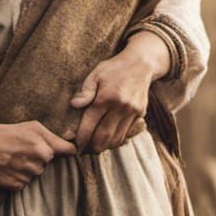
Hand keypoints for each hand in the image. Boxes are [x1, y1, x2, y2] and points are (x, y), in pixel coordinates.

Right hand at [0, 120, 76, 190]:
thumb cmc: (9, 132)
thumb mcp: (33, 127)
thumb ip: (54, 138)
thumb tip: (74, 149)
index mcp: (44, 149)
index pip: (67, 152)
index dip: (64, 149)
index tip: (64, 149)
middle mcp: (37, 165)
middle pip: (48, 163)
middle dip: (39, 157)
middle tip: (23, 149)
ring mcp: (26, 176)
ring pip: (36, 174)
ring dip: (29, 167)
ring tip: (15, 157)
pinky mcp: (15, 186)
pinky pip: (24, 182)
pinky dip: (18, 176)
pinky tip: (9, 166)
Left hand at [69, 38, 165, 154]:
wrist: (141, 64)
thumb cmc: (114, 69)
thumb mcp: (96, 74)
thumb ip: (85, 91)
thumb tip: (74, 104)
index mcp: (105, 97)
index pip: (90, 124)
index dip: (81, 138)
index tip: (76, 145)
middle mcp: (120, 107)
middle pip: (103, 136)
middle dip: (92, 147)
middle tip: (84, 150)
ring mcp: (132, 112)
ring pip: (116, 139)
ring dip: (104, 146)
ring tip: (95, 147)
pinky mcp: (140, 114)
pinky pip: (126, 134)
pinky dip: (116, 140)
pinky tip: (108, 139)